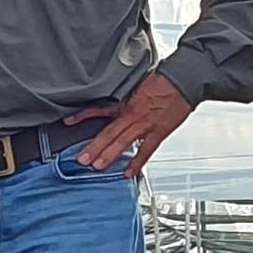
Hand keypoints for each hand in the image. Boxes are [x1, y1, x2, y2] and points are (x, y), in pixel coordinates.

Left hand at [69, 72, 191, 172]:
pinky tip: (128, 173)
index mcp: (126, 102)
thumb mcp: (138, 85)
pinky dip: (137, 162)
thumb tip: (116, 104)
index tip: (69, 122)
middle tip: (82, 159)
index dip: (83, 116)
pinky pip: (146, 150)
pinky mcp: (158, 132)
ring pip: (123, 142)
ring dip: (109, 155)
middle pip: (109, 132)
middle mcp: (132, 115)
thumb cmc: (163, 81)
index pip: (99, 110)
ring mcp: (145, 125)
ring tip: (97, 166)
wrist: (183, 80)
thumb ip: (126, 98)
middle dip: (94, 147)